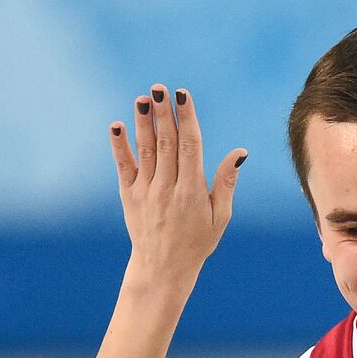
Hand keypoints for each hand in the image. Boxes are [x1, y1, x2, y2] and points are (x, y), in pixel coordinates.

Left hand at [111, 84, 245, 284]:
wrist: (163, 269)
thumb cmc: (197, 241)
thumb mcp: (220, 216)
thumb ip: (227, 183)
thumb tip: (239, 153)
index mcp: (192, 192)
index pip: (190, 147)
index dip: (186, 118)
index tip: (183, 96)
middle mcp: (167, 189)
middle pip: (166, 143)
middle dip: (163, 114)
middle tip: (160, 88)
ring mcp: (146, 192)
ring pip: (145, 150)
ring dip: (143, 123)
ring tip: (143, 98)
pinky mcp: (129, 196)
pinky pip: (124, 166)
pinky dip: (119, 146)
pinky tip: (117, 125)